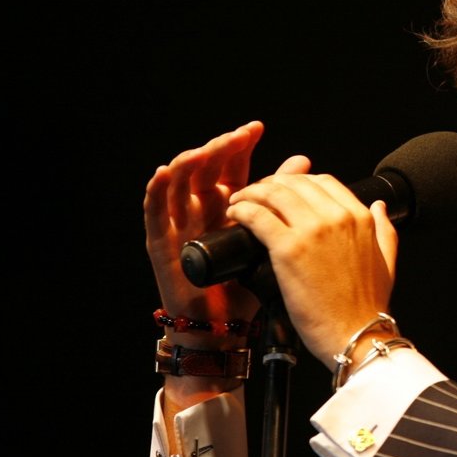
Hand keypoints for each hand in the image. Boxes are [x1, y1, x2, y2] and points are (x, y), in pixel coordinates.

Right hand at [144, 121, 278, 339]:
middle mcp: (201, 208)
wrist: (225, 327)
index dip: (240, 146)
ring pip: (179, 182)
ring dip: (192, 161)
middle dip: (221, 149)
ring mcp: (179, 222)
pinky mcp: (160, 241)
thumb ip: (283, 199)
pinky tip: (164, 172)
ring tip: (208, 150)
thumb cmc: (247, 285)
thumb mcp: (271, 238)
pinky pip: (154, 210)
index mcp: (227, 204)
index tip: (255, 129)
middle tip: (238, 136)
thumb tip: (302, 162)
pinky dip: (156, 189)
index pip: (231, 166)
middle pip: (206, 168)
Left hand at [224, 166, 399, 369]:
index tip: (284, 191)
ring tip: (239, 203)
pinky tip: (235, 216)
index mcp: (360, 218)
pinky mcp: (288, 249)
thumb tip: (378, 206)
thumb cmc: (368, 307)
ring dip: (251, 193)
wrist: (356, 336)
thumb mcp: (387, 261)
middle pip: (295, 183)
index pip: (324, 181)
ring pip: (273, 193)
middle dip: (271, 184)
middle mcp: (337, 217)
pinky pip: (257, 215)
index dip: (298, 181)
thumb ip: (384, 229)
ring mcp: (312, 231)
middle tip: (256, 196)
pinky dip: (241, 211)